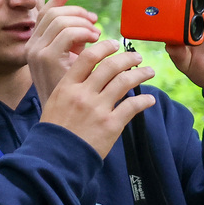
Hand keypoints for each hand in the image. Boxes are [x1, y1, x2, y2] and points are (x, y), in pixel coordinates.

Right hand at [26, 0, 101, 102]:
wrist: (63, 126)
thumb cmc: (70, 95)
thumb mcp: (69, 62)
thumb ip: (75, 42)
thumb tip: (90, 23)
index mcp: (34, 46)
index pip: (44, 12)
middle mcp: (32, 48)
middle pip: (55, 14)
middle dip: (78, 13)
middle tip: (95, 24)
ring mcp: (38, 55)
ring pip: (63, 22)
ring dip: (85, 25)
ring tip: (99, 38)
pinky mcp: (49, 62)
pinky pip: (69, 35)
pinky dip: (87, 35)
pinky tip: (99, 44)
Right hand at [38, 39, 156, 158]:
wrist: (55, 159)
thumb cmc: (54, 133)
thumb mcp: (54, 103)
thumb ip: (70, 88)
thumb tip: (87, 75)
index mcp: (67, 86)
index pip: (88, 57)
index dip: (104, 47)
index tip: (115, 44)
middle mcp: (83, 94)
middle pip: (110, 66)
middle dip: (127, 58)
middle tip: (136, 56)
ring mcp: (97, 109)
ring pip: (124, 81)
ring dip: (140, 73)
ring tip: (148, 71)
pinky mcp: (110, 125)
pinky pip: (132, 106)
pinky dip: (144, 100)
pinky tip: (149, 99)